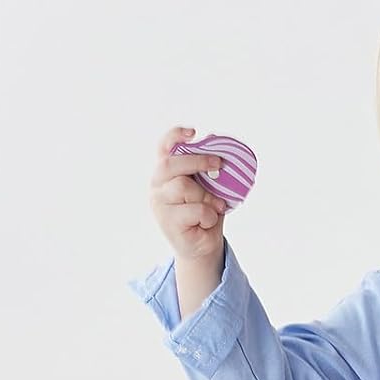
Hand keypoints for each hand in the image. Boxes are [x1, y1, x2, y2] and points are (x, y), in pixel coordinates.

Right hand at [148, 125, 227, 261]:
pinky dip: (209, 215)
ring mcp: (160, 204)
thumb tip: (222, 159)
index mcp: (165, 173)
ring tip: (215, 207)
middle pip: (172, 164)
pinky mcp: (168, 222)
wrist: (202, 247)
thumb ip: (208, 175)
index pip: (163, 148)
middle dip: (198, 161)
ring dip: (207, 196)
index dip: (175, 136)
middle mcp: (157, 185)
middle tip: (219, 164)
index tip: (193, 132)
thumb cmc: (204, 214)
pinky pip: (195, 210)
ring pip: (184, 187)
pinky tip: (206, 223)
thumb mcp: (207, 190)